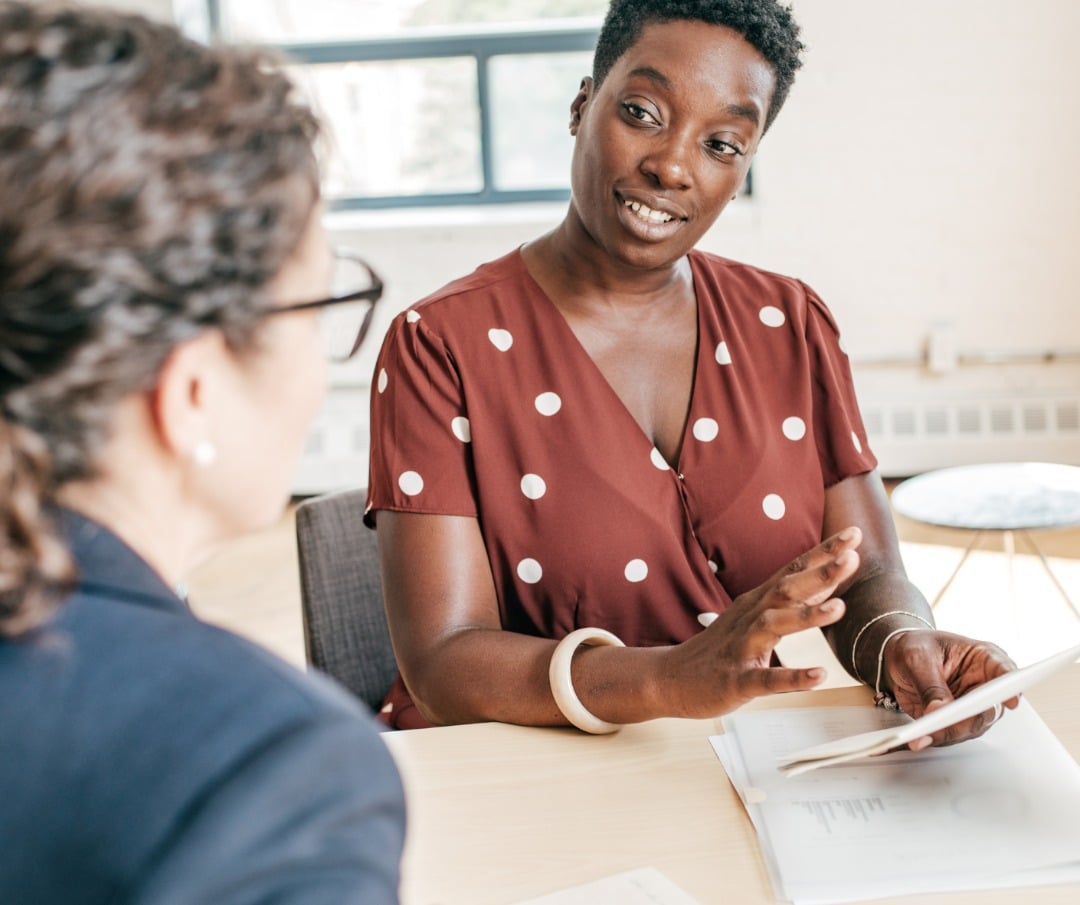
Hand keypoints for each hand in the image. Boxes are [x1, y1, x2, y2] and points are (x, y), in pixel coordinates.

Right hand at [664, 527, 862, 717]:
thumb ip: (793, 602)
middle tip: (852, 556)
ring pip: (774, 626)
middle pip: (786, 589)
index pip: (794, 570)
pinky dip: (792, 677)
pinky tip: (818, 675)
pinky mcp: (736, 680)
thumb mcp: (756, 618)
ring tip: (840, 608)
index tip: (853, 533)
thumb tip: (830, 583)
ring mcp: (742, 648)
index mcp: (758, 602)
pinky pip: (766, 679)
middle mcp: (750, 618)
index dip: (823, 552)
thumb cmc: (721, 648)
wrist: (671, 678)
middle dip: (819, 572)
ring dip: (806, 616)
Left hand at [882, 630, 1016, 748]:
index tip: (1010, 701)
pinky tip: (917, 738)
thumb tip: (939, 710)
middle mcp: (984, 686)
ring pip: (970, 728)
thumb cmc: (915, 647)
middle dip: (968, 720)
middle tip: (946, 724)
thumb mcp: (918, 657)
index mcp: (984, 659)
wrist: (897, 657)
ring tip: (922, 736)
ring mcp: (972, 706)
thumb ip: (930, 684)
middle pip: (989, 709)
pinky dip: (933, 738)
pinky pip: (950, 734)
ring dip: (947, 734)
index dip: (1011, 688)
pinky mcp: (955, 721)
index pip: (1005, 673)